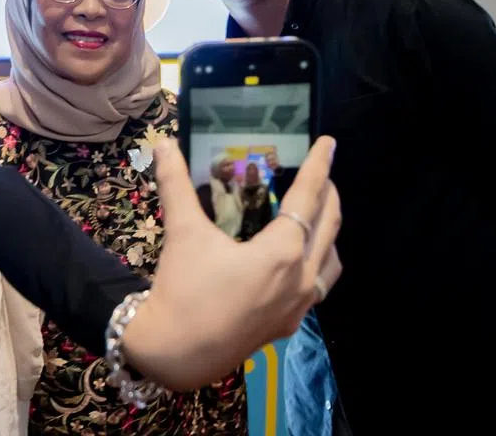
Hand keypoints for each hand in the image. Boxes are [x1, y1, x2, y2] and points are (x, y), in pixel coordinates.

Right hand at [121, 136, 341, 390]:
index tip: (329, 143)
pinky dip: (318, 265)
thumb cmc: (183, 289)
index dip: (319, 166)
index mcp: (282, 252)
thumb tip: (164, 145)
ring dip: (328, 232)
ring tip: (316, 215)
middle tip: (322, 172)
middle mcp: (300, 278)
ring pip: (331, 261)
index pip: (308, 197)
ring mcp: (297, 306)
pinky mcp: (287, 324)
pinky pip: (317, 288)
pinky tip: (299, 262)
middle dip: (328, 195)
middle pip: (328, 227)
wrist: (175, 352)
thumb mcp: (182, 232)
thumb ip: (176, 183)